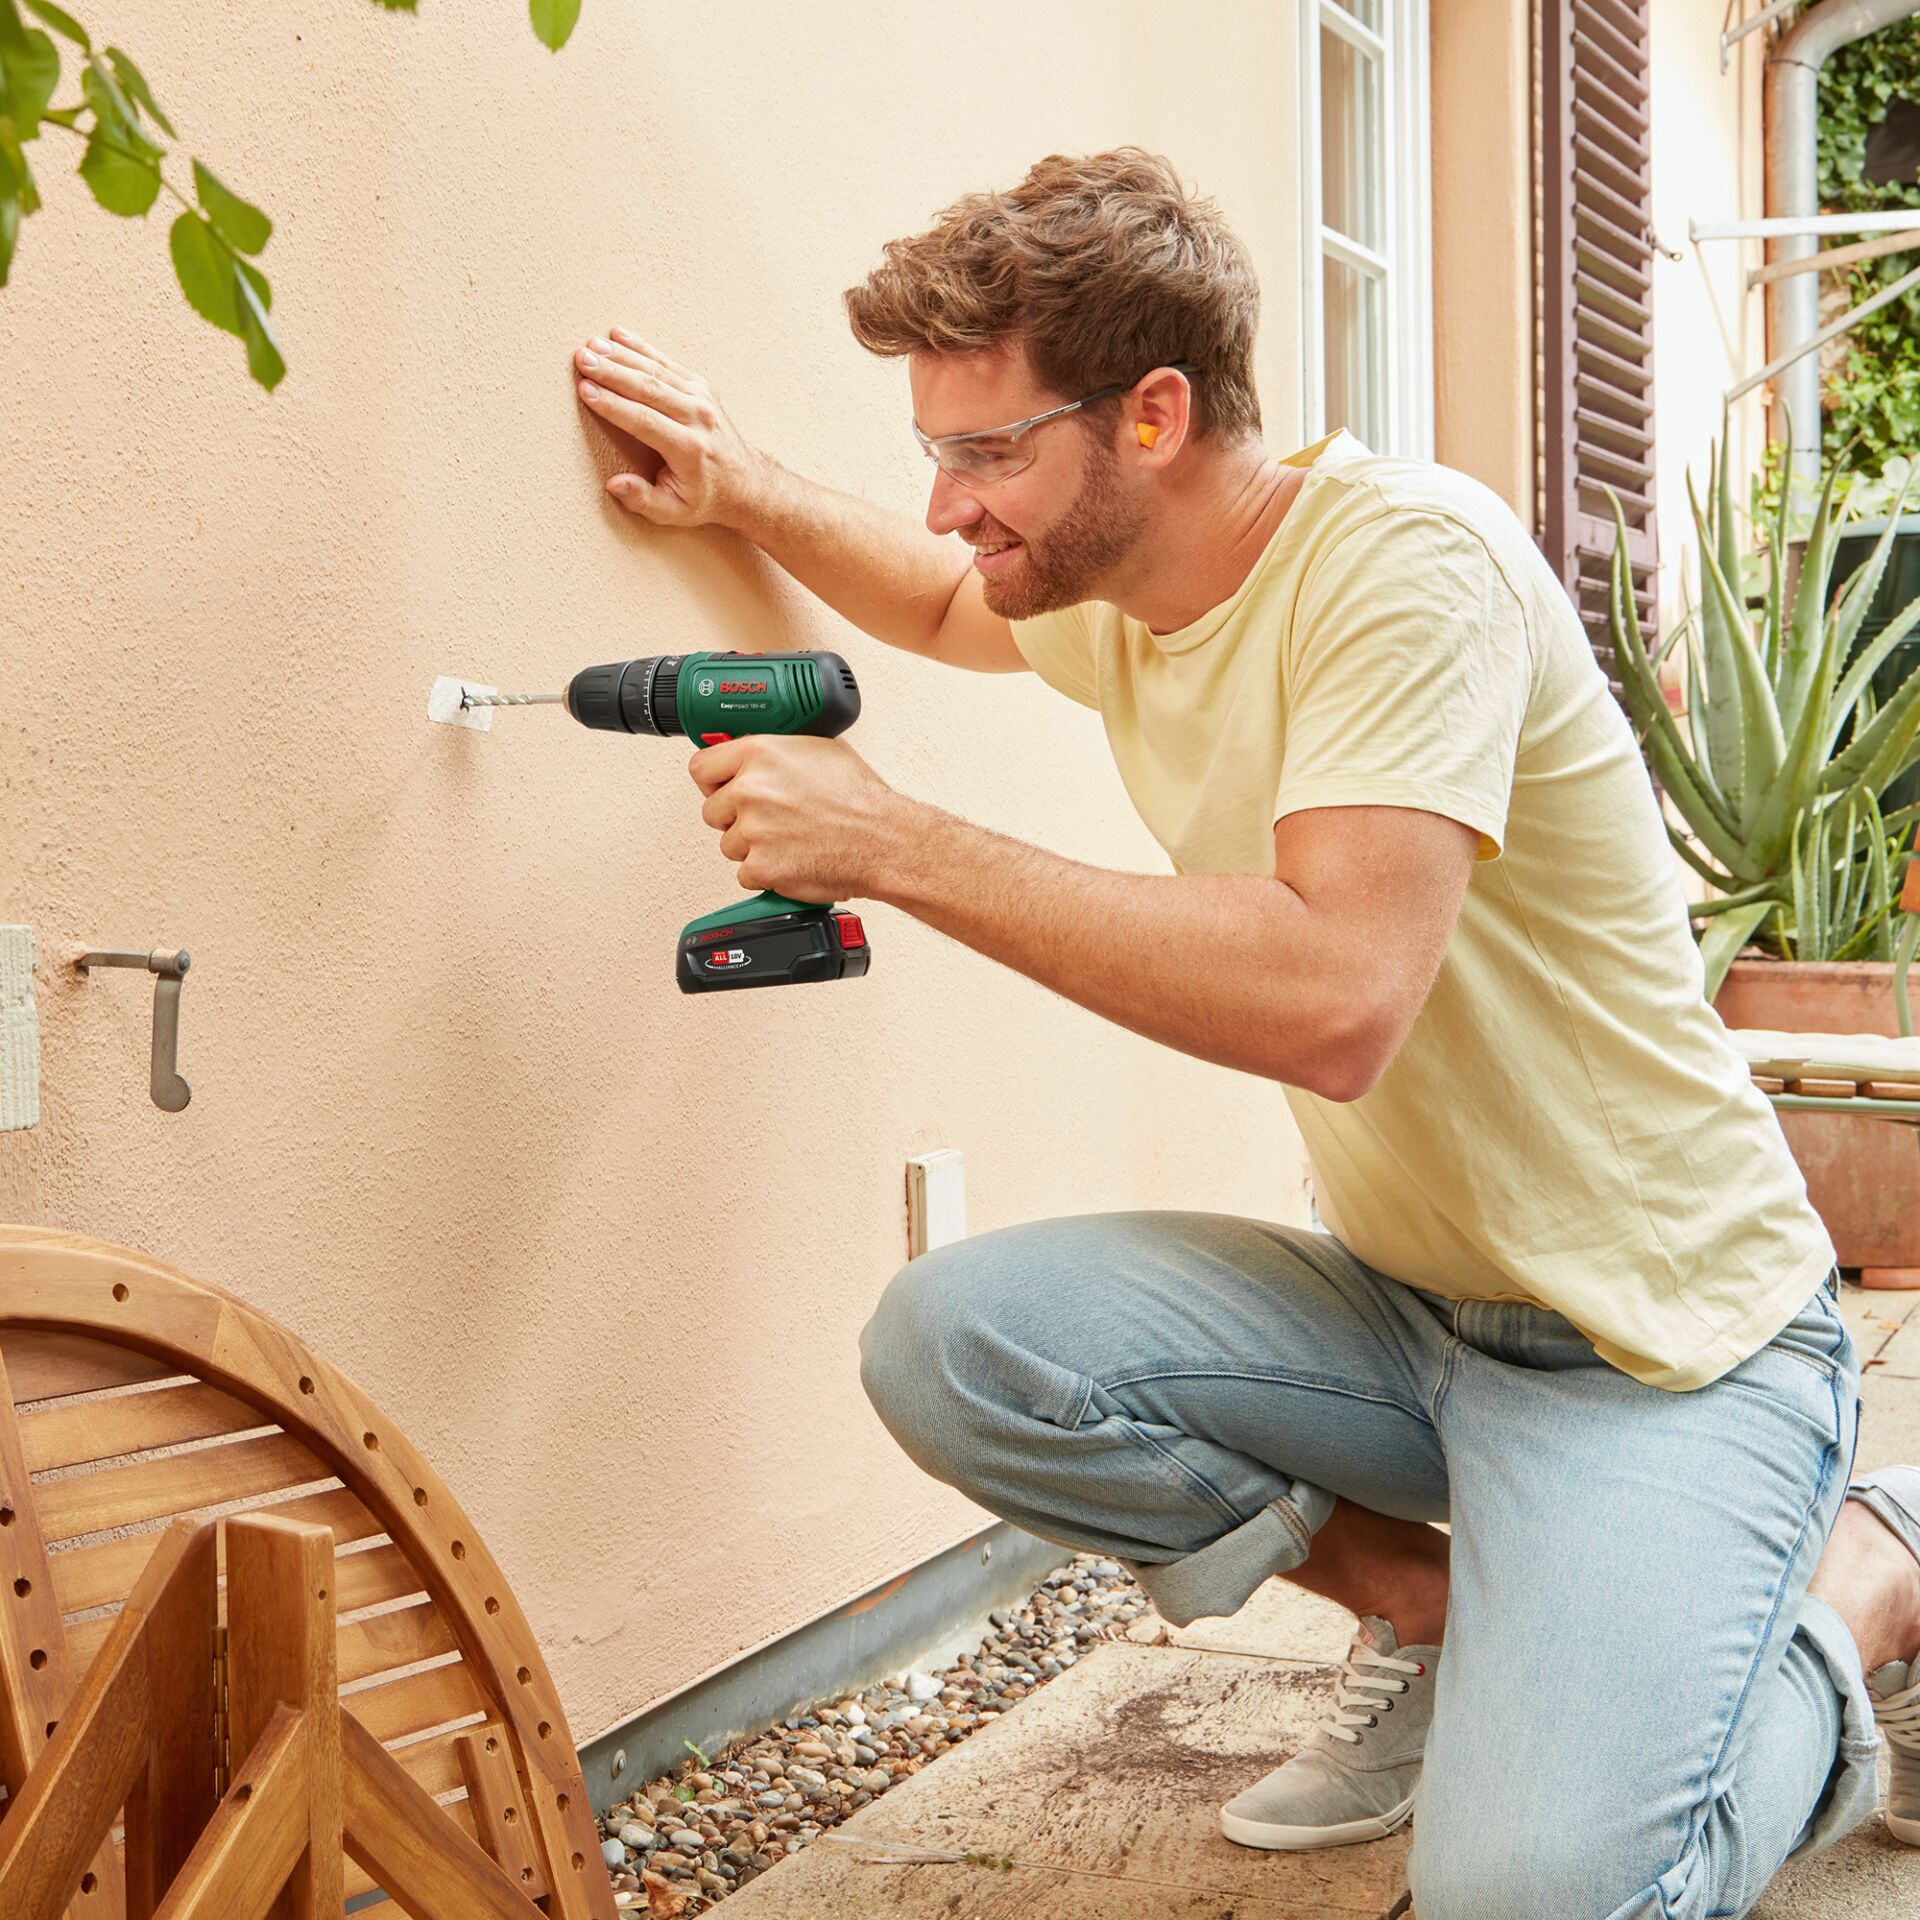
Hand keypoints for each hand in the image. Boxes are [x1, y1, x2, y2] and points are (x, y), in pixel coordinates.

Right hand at [572, 328, 768, 528]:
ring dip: (622, 355)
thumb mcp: (674, 512)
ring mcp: (702, 398)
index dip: (613, 404)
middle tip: (582, 358)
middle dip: (612, 372)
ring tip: (592, 345)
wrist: (746, 483)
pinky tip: (618, 335)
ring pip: (657, 370)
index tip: (585, 390)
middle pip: (649, 389)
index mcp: (689, 449)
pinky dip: (642, 348)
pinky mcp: (701, 387)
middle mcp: (698, 418)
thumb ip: (642, 500)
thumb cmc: (704, 498)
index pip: (644, 421)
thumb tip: (614, 485)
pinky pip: (667, 363)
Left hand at [690, 735, 908, 902]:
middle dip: (734, 817)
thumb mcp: (819, 749)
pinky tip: (792, 858)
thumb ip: (776, 750)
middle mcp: (751, 790)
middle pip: (712, 810)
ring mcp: (753, 830)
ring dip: (752, 847)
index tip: (719, 787)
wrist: (882, 840)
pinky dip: (766, 872)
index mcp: (760, 754)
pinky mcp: (761, 867)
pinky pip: (745, 873)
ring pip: (729, 844)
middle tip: (767, 820)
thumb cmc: (860, 798)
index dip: (713, 780)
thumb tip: (756, 754)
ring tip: (788, 839)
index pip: (701, 767)